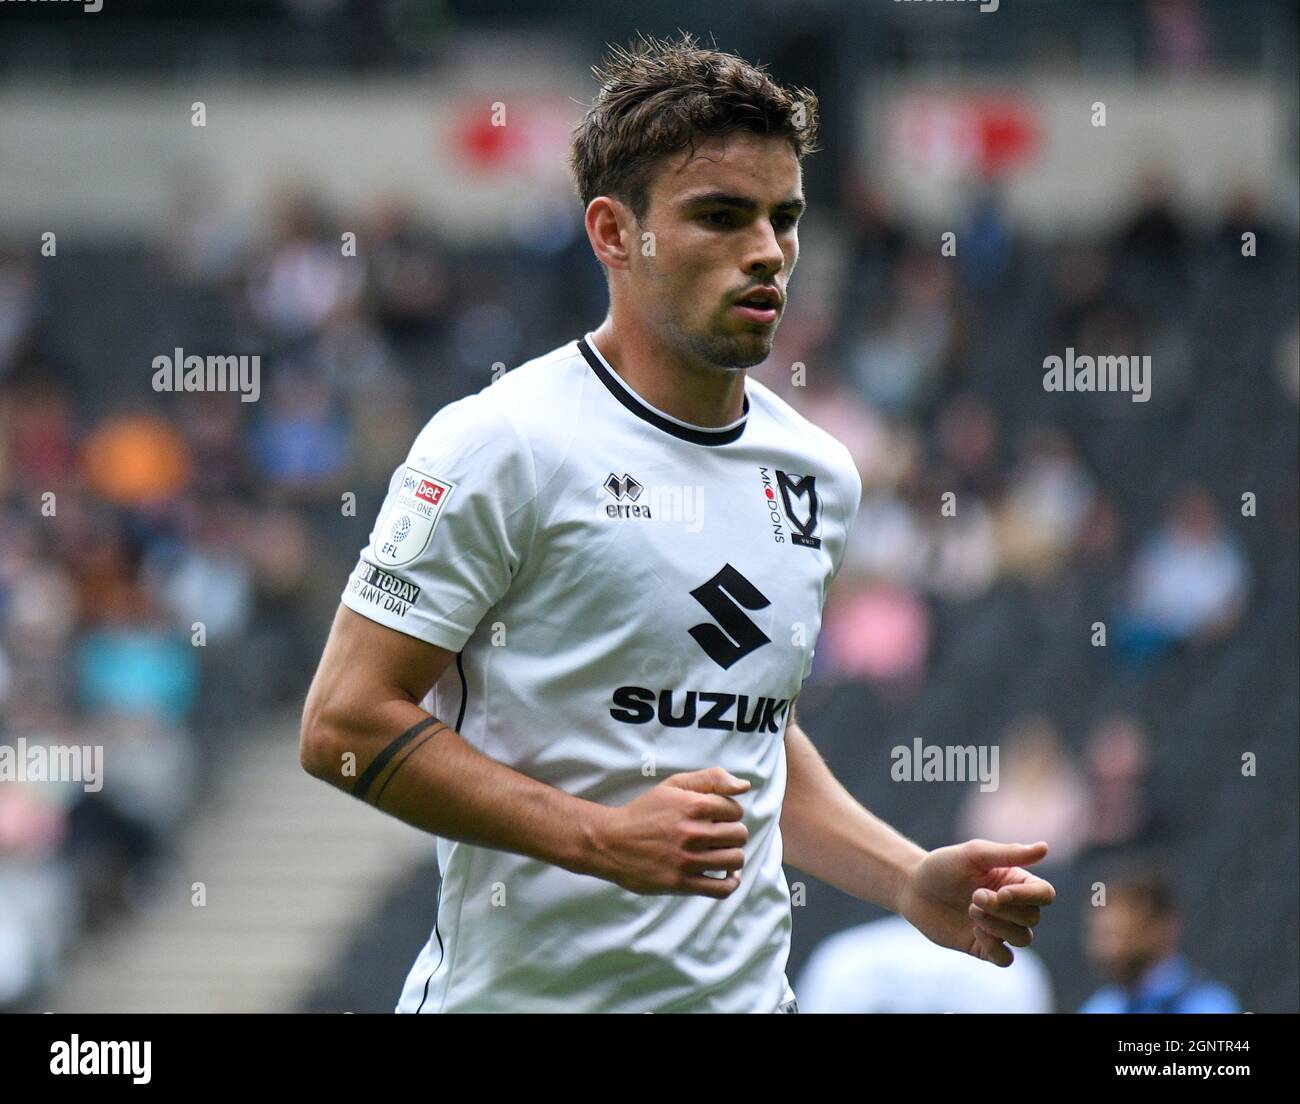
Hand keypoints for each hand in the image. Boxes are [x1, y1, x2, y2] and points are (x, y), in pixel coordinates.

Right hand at [588, 767, 749, 897]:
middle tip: (718, 835)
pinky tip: (725, 875)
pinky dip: (730, 882)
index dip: (729, 813)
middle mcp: (693, 833)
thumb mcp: (673, 785)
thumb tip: (744, 786)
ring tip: (720, 853)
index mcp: (693, 805)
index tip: (717, 817)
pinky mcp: (682, 883)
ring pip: (735, 860)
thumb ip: (711, 779)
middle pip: (739, 835)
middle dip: (732, 833)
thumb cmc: (644, 812)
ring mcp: (688, 860)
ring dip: (732, 856)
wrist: (611, 842)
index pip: (736, 810)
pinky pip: (722, 888)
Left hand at [896, 839, 1055, 965]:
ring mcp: (998, 928)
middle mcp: (1011, 906)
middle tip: (974, 896)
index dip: (1029, 897)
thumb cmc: (943, 866)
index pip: (1044, 894)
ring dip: (1000, 927)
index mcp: (1014, 881)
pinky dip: (997, 949)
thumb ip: (1008, 853)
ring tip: (971, 910)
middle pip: (1033, 917)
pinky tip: (976, 932)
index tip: (1001, 892)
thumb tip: (1044, 847)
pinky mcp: (983, 947)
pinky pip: (1006, 959)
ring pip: (1024, 938)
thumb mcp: (973, 853)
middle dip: (1005, 909)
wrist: (912, 887)